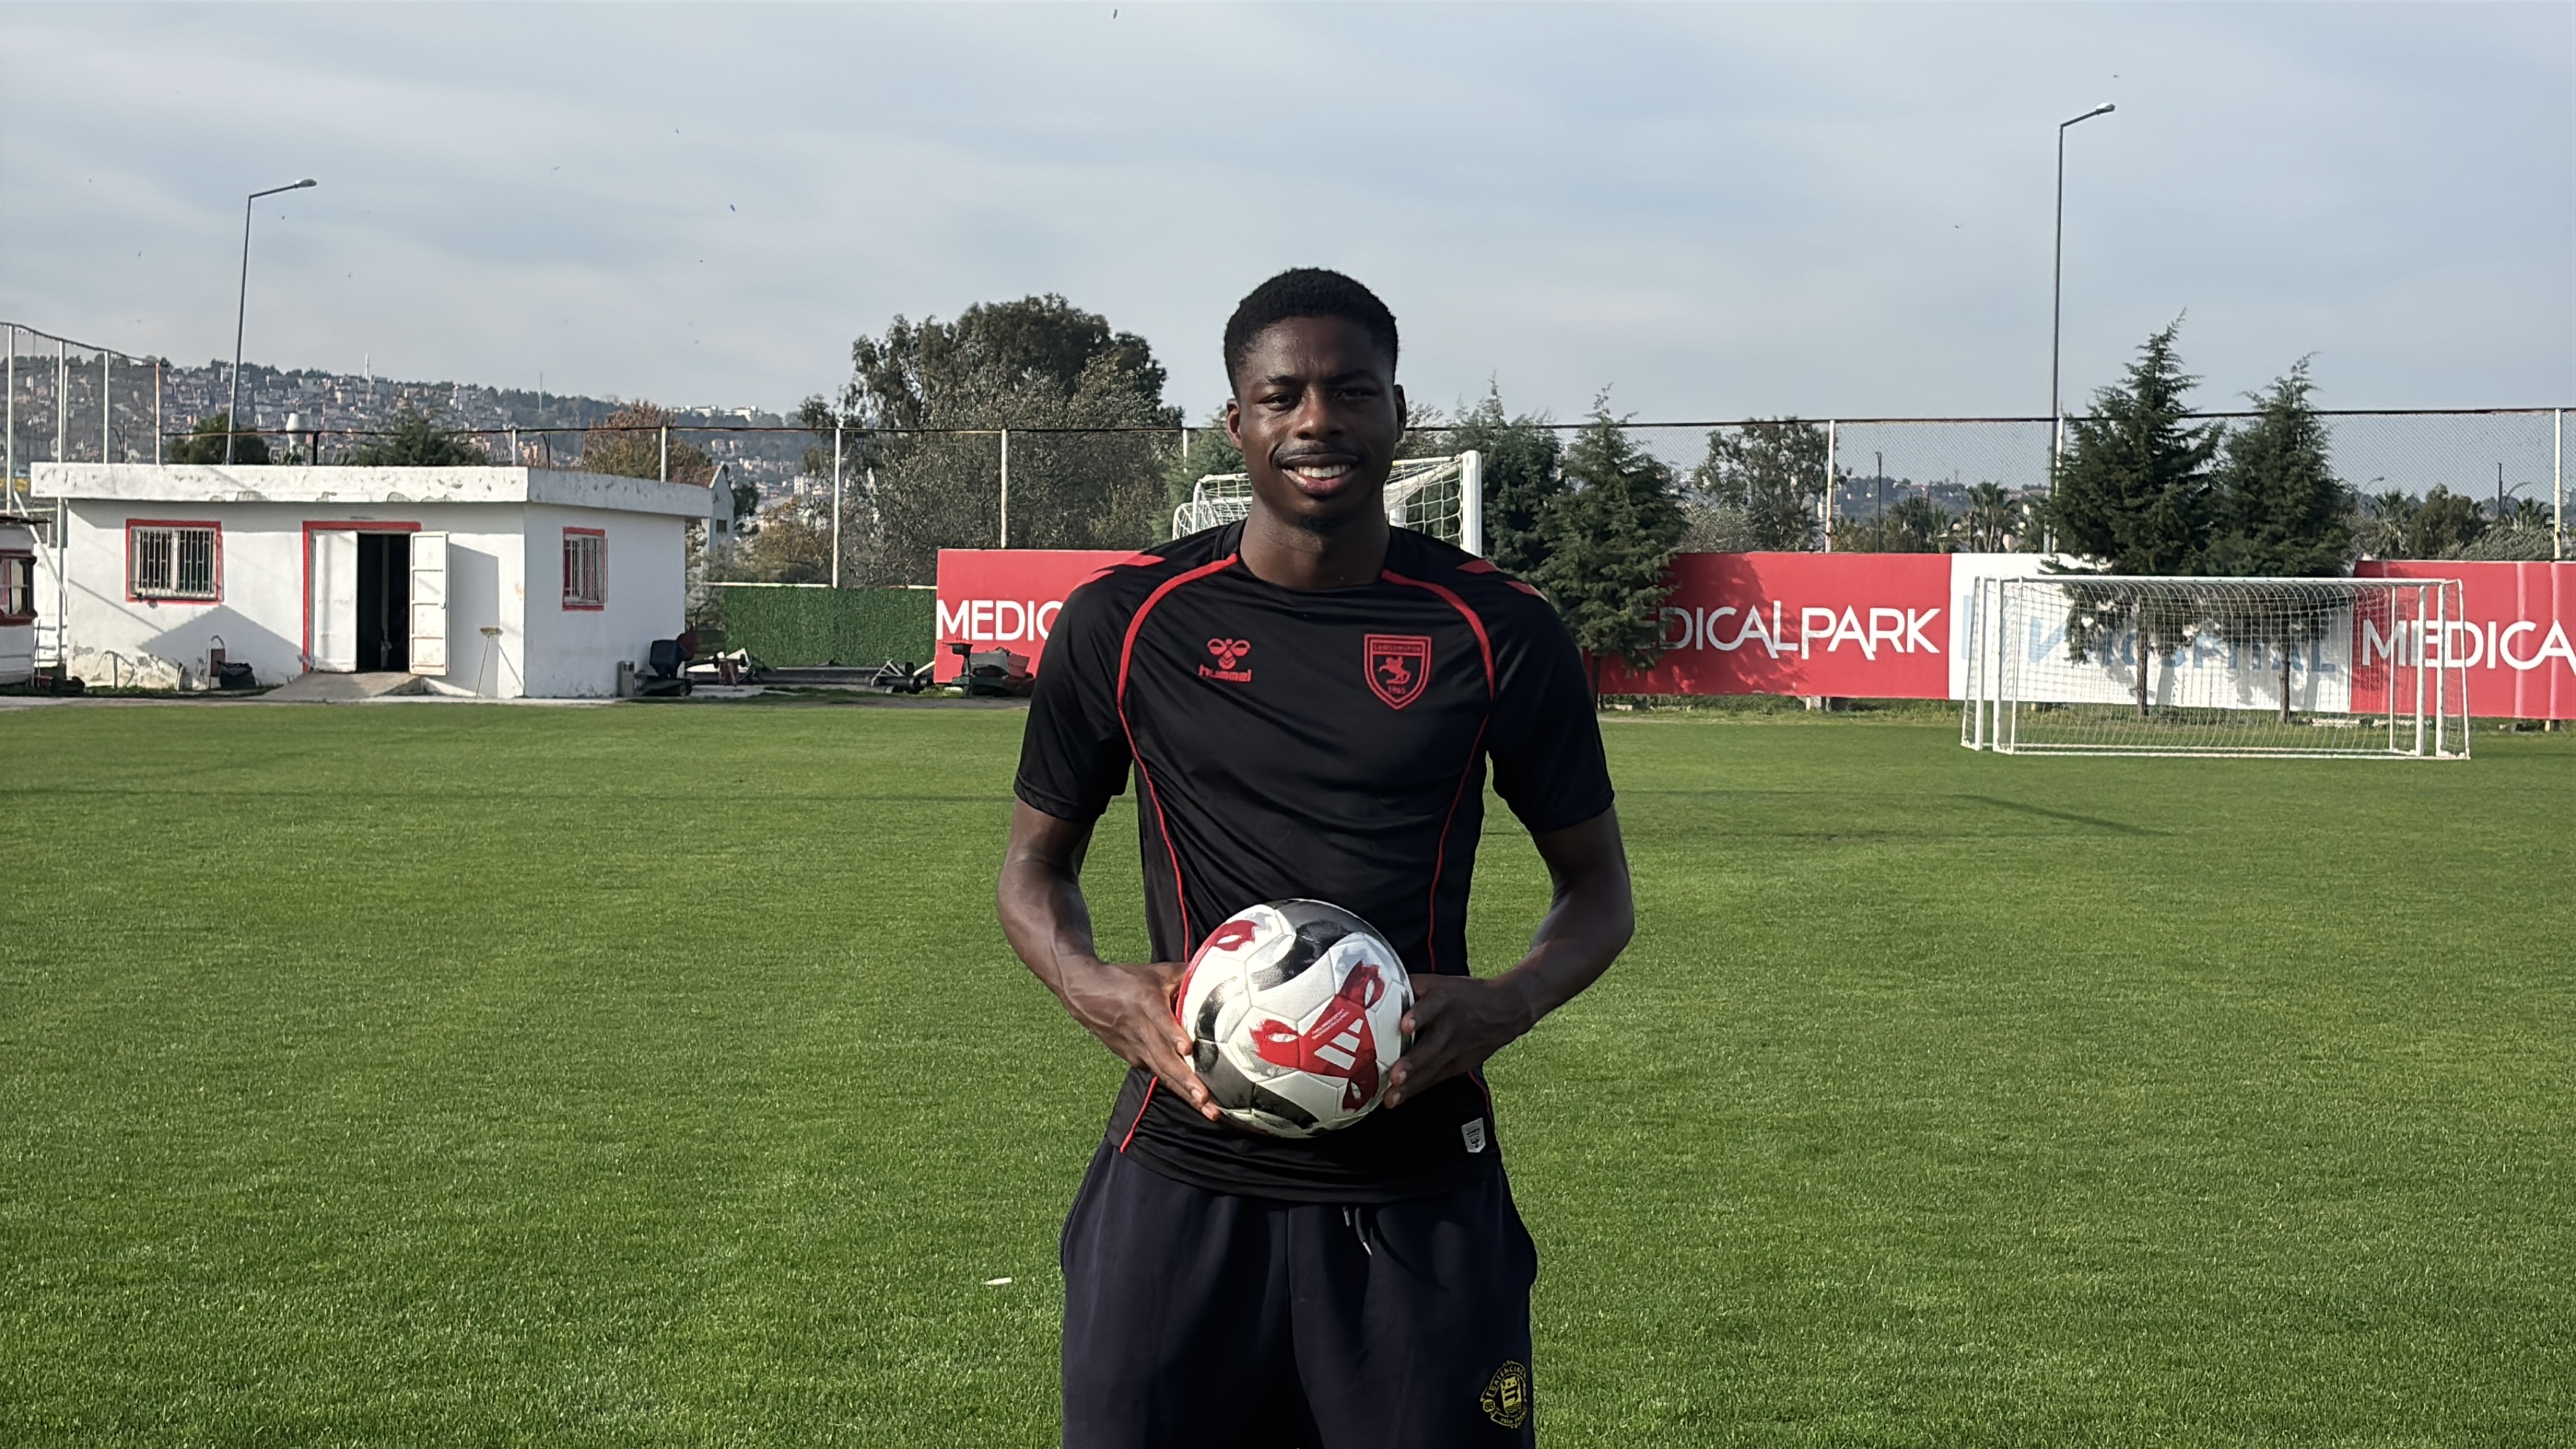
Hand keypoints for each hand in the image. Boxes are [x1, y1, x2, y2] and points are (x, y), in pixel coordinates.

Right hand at [1056, 957, 1221, 1121]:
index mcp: (1146, 1003)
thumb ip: (1188, 974)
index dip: (1173, 1034)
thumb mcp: (1156, 971)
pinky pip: (1158, 1074)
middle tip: (1205, 1098)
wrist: (1085, 993)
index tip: (1187, 1048)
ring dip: (1185, 1093)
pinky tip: (1197, 1102)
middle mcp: (1140, 1030)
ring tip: (1207, 1109)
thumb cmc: (1126, 980)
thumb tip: (1225, 972)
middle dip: (1186, 1080)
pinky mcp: (1134, 1058)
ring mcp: (1135, 1048)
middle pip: (1164, 1058)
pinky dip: (1177, 1088)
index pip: (1160, 1021)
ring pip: (1162, 1073)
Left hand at [1385, 973, 1533, 1107]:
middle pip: (1432, 1045)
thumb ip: (1410, 985)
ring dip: (1411, 1083)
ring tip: (1391, 1097)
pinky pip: (1434, 1078)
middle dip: (1413, 1062)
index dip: (1419, 1014)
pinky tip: (1397, 1100)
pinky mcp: (1457, 1065)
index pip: (1432, 1006)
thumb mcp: (1440, 982)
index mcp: (1445, 1000)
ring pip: (1432, 1068)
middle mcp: (1450, 1025)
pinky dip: (1416, 1089)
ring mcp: (1455, 1049)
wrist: (1505, 1010)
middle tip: (1394, 1076)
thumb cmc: (1463, 995)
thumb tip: (1374, 984)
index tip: (1405, 1025)